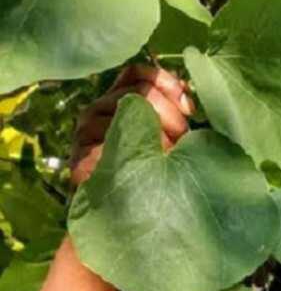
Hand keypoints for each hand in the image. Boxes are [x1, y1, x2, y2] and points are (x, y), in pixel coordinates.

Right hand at [68, 64, 193, 187]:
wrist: (122, 216)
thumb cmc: (151, 174)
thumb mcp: (168, 138)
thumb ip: (173, 114)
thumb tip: (188, 99)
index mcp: (117, 100)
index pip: (137, 74)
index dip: (167, 83)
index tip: (190, 108)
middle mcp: (97, 109)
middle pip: (138, 92)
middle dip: (169, 113)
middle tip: (184, 137)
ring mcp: (85, 131)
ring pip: (125, 115)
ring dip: (157, 135)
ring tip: (169, 157)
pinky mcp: (80, 157)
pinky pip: (109, 146)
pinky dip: (135, 155)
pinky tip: (149, 166)